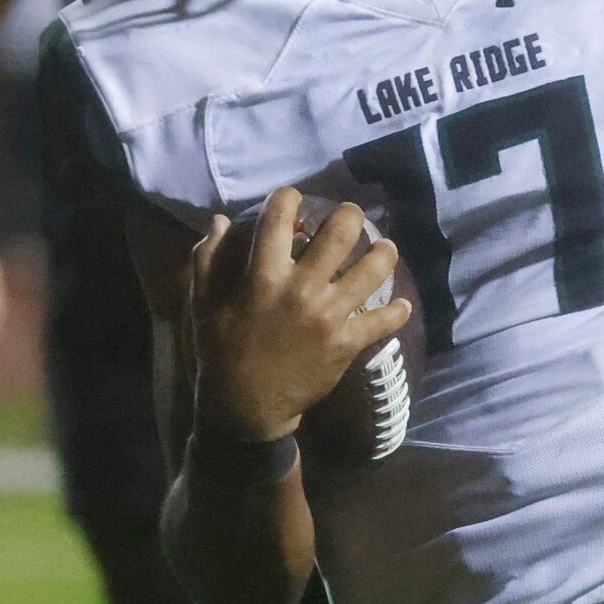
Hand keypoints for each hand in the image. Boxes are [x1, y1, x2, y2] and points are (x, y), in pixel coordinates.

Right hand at [190, 189, 414, 443]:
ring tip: (384, 248)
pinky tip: (400, 304)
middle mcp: (301, 288)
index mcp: (263, 275)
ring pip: (372, 269)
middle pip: (340, 233)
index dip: (288, 197)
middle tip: (350, 217)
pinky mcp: (347, 343)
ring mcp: (329, 316)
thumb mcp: (203, 303)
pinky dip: (395, 312)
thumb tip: (221, 221)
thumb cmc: (221, 351)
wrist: (246, 406)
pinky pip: (382, 321)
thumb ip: (208, 259)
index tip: (293, 199)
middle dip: (349, 215)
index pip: (280, 217)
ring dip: (383, 252)